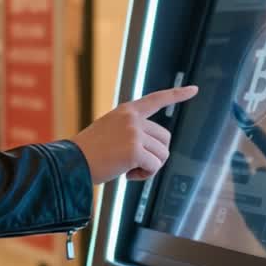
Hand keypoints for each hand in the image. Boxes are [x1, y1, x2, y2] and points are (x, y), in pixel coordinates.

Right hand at [70, 86, 197, 183]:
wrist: (70, 163)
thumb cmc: (88, 153)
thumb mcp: (109, 132)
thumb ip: (131, 132)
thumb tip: (156, 148)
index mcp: (126, 111)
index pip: (156, 99)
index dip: (177, 95)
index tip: (194, 90)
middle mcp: (132, 118)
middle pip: (165, 139)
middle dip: (155, 155)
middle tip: (134, 165)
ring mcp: (134, 133)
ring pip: (162, 155)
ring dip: (149, 168)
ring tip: (127, 170)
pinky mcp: (134, 150)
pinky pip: (154, 167)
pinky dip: (144, 176)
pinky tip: (127, 175)